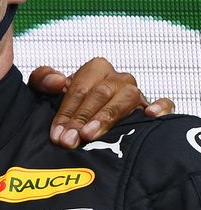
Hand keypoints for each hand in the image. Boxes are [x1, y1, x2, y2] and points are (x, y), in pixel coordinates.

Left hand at [33, 59, 173, 147]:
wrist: (83, 121)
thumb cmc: (65, 105)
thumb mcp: (45, 91)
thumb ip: (43, 80)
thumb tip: (59, 82)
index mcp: (95, 69)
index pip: (80, 88)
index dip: (66, 111)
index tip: (56, 133)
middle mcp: (118, 79)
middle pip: (101, 94)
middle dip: (81, 118)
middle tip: (68, 140)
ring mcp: (136, 93)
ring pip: (127, 98)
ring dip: (107, 117)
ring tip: (90, 135)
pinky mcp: (151, 108)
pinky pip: (166, 103)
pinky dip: (161, 107)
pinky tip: (150, 116)